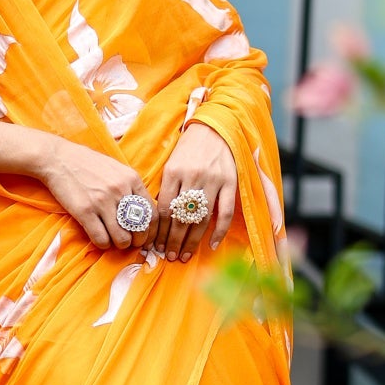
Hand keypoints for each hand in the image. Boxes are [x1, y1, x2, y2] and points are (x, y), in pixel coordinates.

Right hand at [36, 138, 157, 250]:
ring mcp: (102, 201)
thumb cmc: (88, 164)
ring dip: (120, 245)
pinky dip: (103, 244)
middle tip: (130, 242)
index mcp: (131, 179)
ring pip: (122, 238)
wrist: (58, 158)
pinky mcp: (84, 211)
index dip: (151, 231)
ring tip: (114, 241)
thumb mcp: (117, 169)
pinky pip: (101, 239)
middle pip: (140, 228)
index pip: (152, 213)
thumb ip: (131, 187)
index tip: (145, 237)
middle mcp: (120, 190)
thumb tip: (143, 212)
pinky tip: (100, 239)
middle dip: (137, 241)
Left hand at [153, 122, 237, 261]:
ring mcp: (212, 180)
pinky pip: (225, 212)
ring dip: (192, 241)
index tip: (155, 246)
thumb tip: (156, 221)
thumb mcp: (171, 164)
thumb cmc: (189, 149)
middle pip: (180, 218)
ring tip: (184, 256)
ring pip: (200, 219)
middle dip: (172, 241)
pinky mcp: (229, 182)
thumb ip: (166, 189)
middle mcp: (192, 177)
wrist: (215, 128)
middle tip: (168, 257)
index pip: (163, 209)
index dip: (158, 231)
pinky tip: (211, 244)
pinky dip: (219, 230)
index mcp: (173, 172)